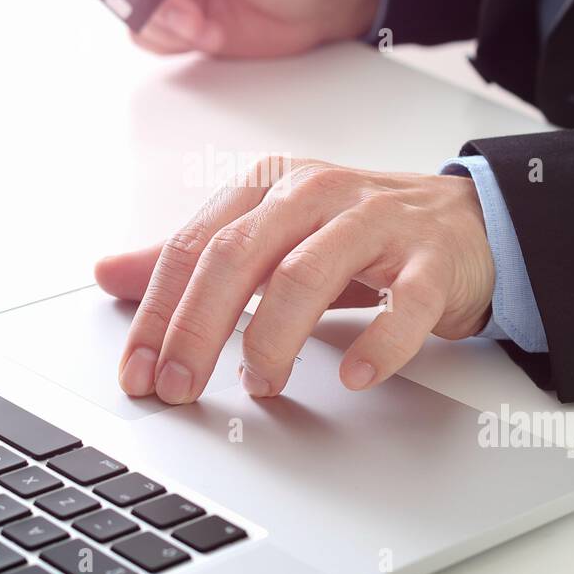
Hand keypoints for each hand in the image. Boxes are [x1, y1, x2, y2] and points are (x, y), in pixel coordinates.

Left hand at [94, 158, 494, 403]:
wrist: (465, 223)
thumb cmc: (354, 233)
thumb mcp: (268, 235)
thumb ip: (193, 258)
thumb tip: (109, 274)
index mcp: (269, 187)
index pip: (195, 246)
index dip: (158, 312)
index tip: (139, 370)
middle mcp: (316, 194)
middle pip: (239, 257)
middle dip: (198, 327)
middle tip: (178, 387)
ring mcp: (377, 223)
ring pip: (309, 274)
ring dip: (273, 338)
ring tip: (258, 384)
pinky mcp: (431, 261)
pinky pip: (403, 304)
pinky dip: (377, 344)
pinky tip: (352, 376)